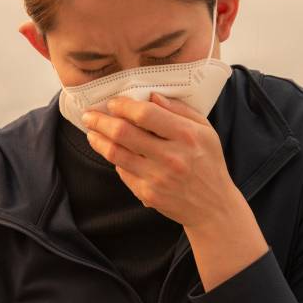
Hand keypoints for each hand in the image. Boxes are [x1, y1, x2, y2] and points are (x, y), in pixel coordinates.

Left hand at [81, 92, 244, 228]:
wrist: (213, 207)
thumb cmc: (208, 163)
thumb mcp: (205, 130)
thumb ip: (179, 110)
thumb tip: (152, 95)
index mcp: (186, 136)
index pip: (145, 114)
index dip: (123, 106)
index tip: (112, 103)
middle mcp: (170, 157)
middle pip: (123, 133)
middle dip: (100, 121)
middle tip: (89, 115)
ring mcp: (157, 177)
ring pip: (115, 153)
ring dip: (97, 140)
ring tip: (91, 132)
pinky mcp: (147, 193)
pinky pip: (121, 171)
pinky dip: (114, 159)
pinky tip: (111, 150)